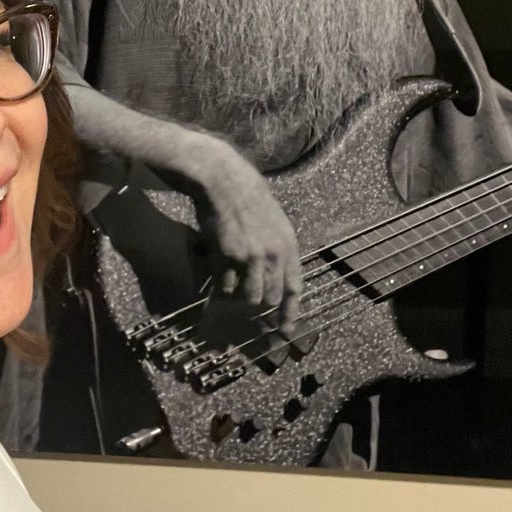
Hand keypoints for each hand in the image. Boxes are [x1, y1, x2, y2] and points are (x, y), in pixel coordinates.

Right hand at [183, 137, 302, 329]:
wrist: (223, 181)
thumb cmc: (248, 197)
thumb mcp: (274, 220)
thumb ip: (277, 248)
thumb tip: (275, 275)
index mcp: (288, 245)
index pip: (294, 287)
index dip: (291, 313)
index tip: (286, 331)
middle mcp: (273, 254)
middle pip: (271, 297)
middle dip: (261, 311)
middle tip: (252, 321)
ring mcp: (250, 256)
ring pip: (248, 297)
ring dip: (240, 301)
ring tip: (232, 299)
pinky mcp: (227, 256)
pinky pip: (226, 286)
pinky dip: (221, 293)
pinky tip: (217, 291)